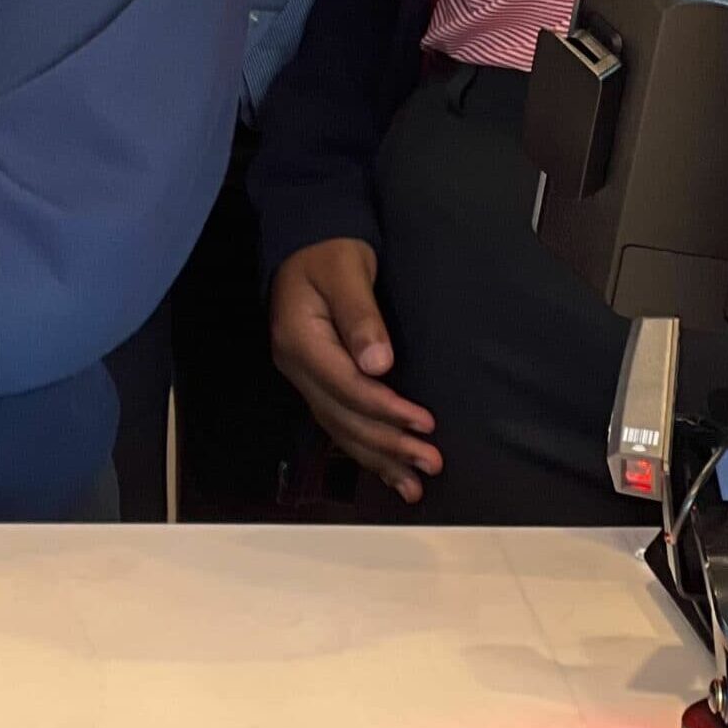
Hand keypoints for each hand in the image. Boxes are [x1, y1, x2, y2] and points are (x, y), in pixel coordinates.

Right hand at [268, 238, 440, 504]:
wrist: (307, 242)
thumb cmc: (331, 252)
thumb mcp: (347, 271)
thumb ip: (361, 315)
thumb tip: (379, 364)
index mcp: (299, 340)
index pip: (346, 386)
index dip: (386, 409)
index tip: (425, 424)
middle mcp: (295, 367)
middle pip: (343, 416)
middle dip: (389, 444)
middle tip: (432, 462)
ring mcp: (303, 378)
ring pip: (340, 429)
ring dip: (379, 459)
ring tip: (415, 485)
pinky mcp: (316, 382)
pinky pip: (339, 423)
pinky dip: (365, 450)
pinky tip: (389, 472)